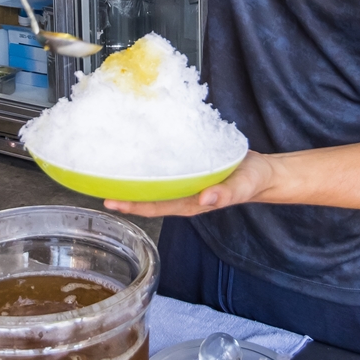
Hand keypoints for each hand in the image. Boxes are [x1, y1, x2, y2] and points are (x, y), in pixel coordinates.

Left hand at [104, 150, 274, 217]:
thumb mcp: (243, 185)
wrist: (262, 171)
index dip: (132, 205)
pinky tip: (137, 154)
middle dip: (124, 193)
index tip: (111, 201)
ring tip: (109, 169)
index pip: (155, 206)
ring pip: (154, 183)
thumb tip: (207, 197)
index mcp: (191, 202)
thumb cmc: (252, 180)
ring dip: (133, 179)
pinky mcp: (189, 169)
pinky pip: (164, 168)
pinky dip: (149, 164)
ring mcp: (185, 183)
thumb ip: (226, 192)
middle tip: (97, 183)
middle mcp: (183, 194)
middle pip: (147, 196)